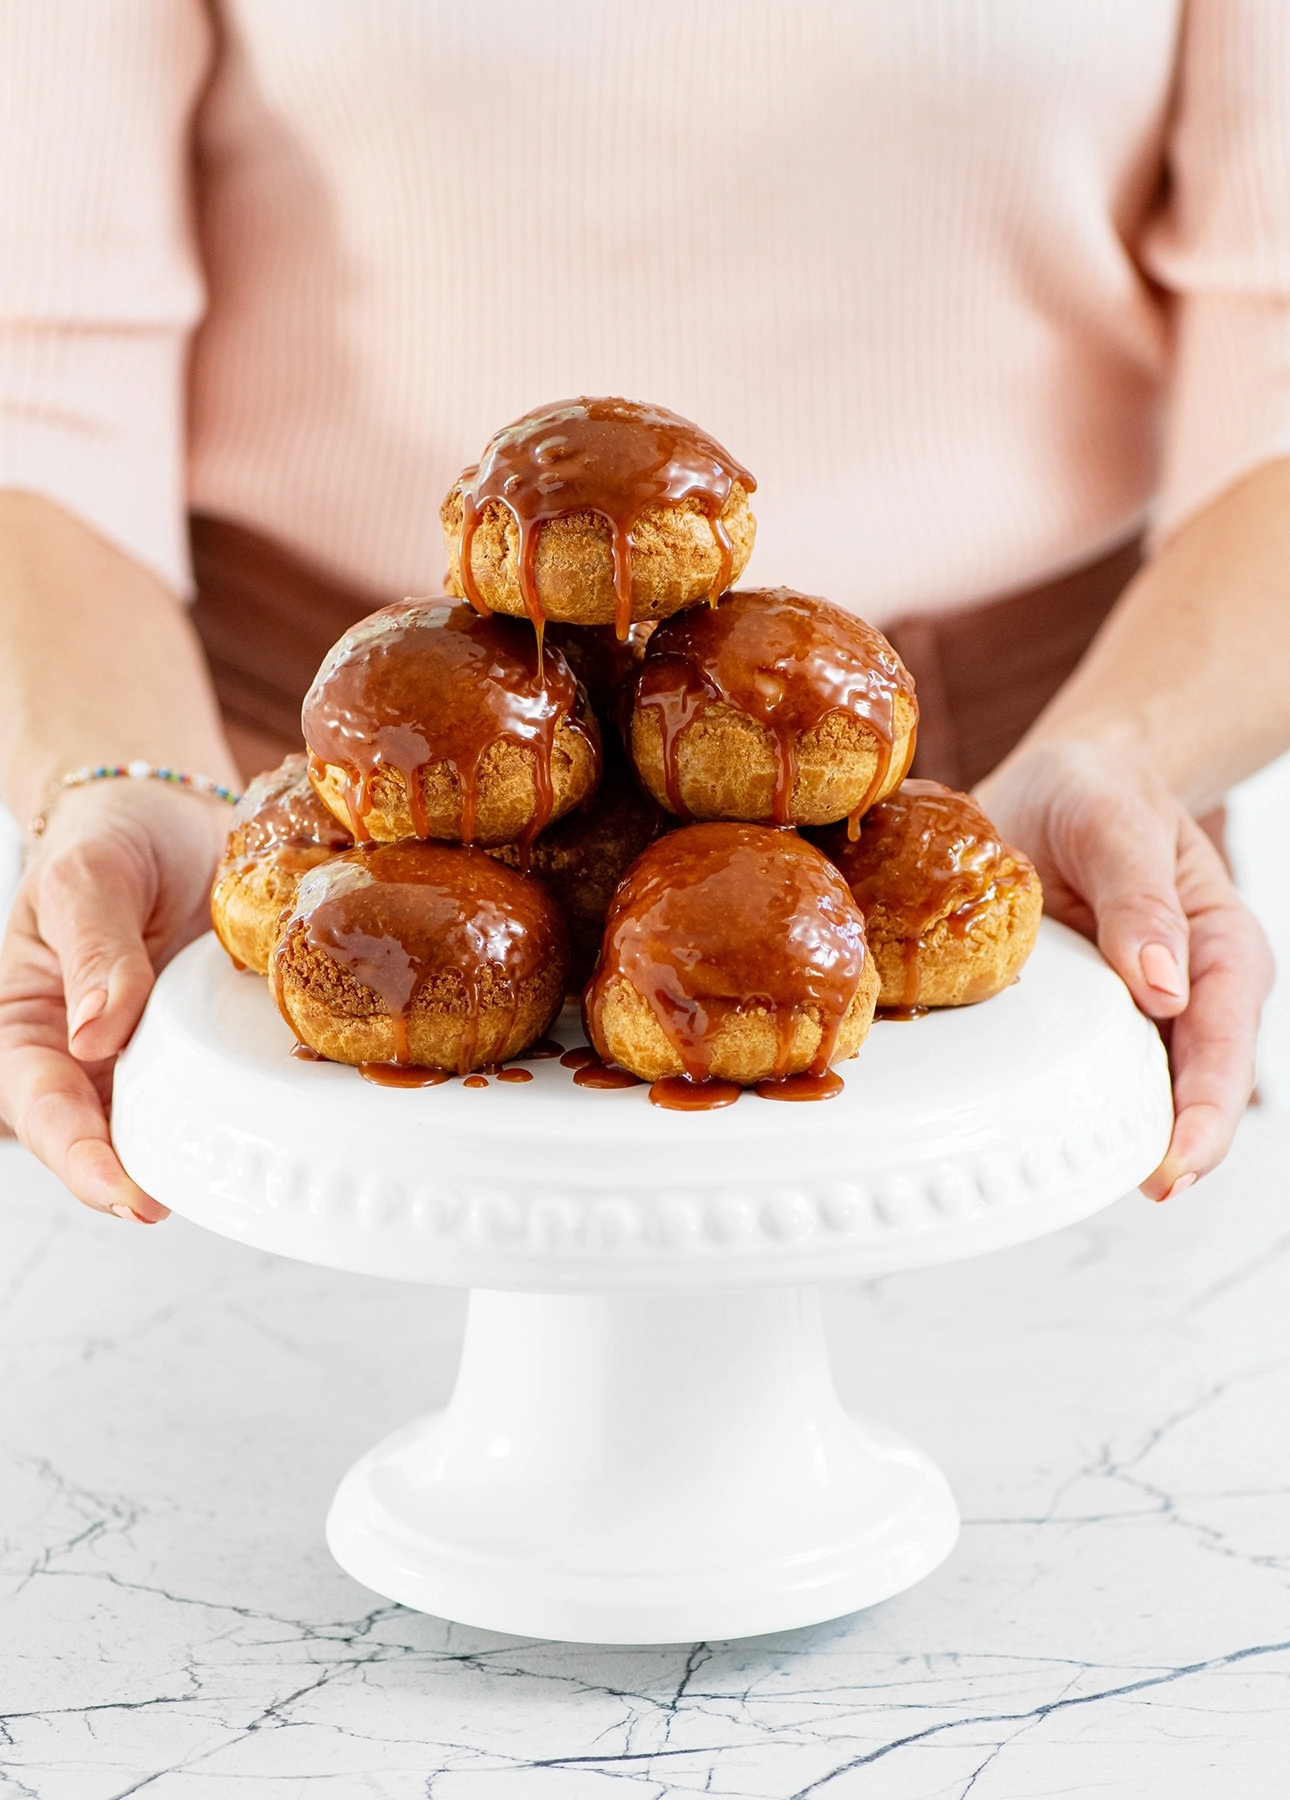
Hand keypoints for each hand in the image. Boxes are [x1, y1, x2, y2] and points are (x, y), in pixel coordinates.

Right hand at [0, 783, 230, 1221]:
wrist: (171, 808)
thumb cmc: (107, 836)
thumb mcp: (86, 876)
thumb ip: (92, 950)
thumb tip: (94, 1035)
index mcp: (36, 1028)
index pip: (46, 1108)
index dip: (83, 1160)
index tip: (128, 1194)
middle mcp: (100, 1056)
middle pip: (115, 1138)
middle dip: (151, 1180)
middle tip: (201, 1201)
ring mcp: (166, 1054)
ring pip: (182, 1122)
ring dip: (213, 1151)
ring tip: (258, 1175)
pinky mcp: (224, 1040)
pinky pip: (243, 1080)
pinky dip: (268, 1101)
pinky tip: (307, 1114)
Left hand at [976, 740, 1272, 1199]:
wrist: (1059, 781)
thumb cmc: (1099, 791)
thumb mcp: (1116, 824)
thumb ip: (1139, 899)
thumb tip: (1165, 987)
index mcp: (1218, 949)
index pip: (1220, 1045)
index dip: (1203, 1112)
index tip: (1175, 1165)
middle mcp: (1183, 994)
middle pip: (1188, 1089)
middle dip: (1171, 1148)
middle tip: (1140, 1190)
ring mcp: (1132, 1013)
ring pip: (1132, 1091)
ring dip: (1112, 1135)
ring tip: (1072, 1182)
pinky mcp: (1080, 1018)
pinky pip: (1074, 1070)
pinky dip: (1057, 1102)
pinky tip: (1024, 1135)